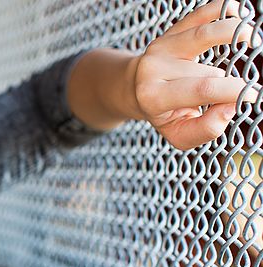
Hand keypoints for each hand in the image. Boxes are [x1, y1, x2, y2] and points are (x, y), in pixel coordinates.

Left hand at [131, 0, 260, 149]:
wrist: (135, 88)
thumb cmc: (164, 113)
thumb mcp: (178, 133)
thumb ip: (205, 130)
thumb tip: (230, 107)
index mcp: (153, 97)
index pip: (202, 89)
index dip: (234, 91)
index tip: (252, 95)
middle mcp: (153, 69)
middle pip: (209, 72)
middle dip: (227, 81)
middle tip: (227, 89)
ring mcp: (161, 47)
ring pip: (205, 35)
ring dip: (234, 33)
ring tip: (251, 40)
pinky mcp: (171, 31)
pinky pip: (200, 14)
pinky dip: (222, 10)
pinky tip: (237, 16)